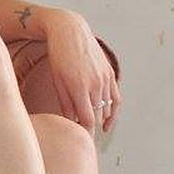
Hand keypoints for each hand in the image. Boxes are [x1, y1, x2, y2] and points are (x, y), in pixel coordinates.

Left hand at [43, 10, 121, 133]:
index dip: (85, 134)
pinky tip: (107, 122)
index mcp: (79, 88)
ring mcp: (105, 78)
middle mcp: (95, 84)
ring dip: (100, 121)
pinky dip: (113, 111)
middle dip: (90, 129)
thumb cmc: (58, 56)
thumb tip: (71, 123)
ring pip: (107, 109)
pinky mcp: (110, 73)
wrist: (70, 30)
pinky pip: (116, 98)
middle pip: (97, 116)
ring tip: (91, 133)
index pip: (87, 120)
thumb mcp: (57, 81)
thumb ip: (65, 103)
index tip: (80, 143)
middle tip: (82, 142)